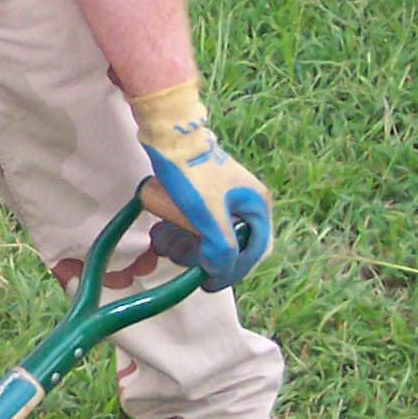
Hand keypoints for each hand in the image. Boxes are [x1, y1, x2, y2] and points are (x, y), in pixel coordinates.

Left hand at [129, 79, 271, 290]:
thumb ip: (222, 248)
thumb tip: (220, 270)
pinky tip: (162, 229)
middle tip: (178, 256)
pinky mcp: (204, 192)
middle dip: (201, 255)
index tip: (206, 283)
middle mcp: (245, 202)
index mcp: (256, 206)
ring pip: (209, 235)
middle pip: (230, 245)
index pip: (253, 252)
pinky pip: (195, 222)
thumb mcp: (209, 215)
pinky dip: (180, 230)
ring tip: (163, 240)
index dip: (231, 272)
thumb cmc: (192, 174)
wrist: (170, 135)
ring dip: (186, 244)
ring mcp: (224, 197)